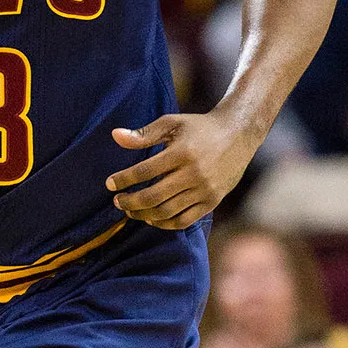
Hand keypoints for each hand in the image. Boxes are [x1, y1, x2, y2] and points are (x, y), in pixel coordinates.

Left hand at [106, 111, 252, 228]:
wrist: (238, 134)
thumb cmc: (199, 127)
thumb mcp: (172, 123)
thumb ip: (143, 134)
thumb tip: (115, 136)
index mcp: (182, 152)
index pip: (145, 171)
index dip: (123, 179)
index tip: (110, 184)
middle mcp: (194, 174)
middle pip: (154, 196)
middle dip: (130, 202)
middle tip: (117, 202)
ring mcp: (204, 190)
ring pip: (167, 212)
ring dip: (144, 215)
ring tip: (131, 210)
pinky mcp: (212, 202)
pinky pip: (184, 221)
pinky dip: (164, 224)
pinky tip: (151, 218)